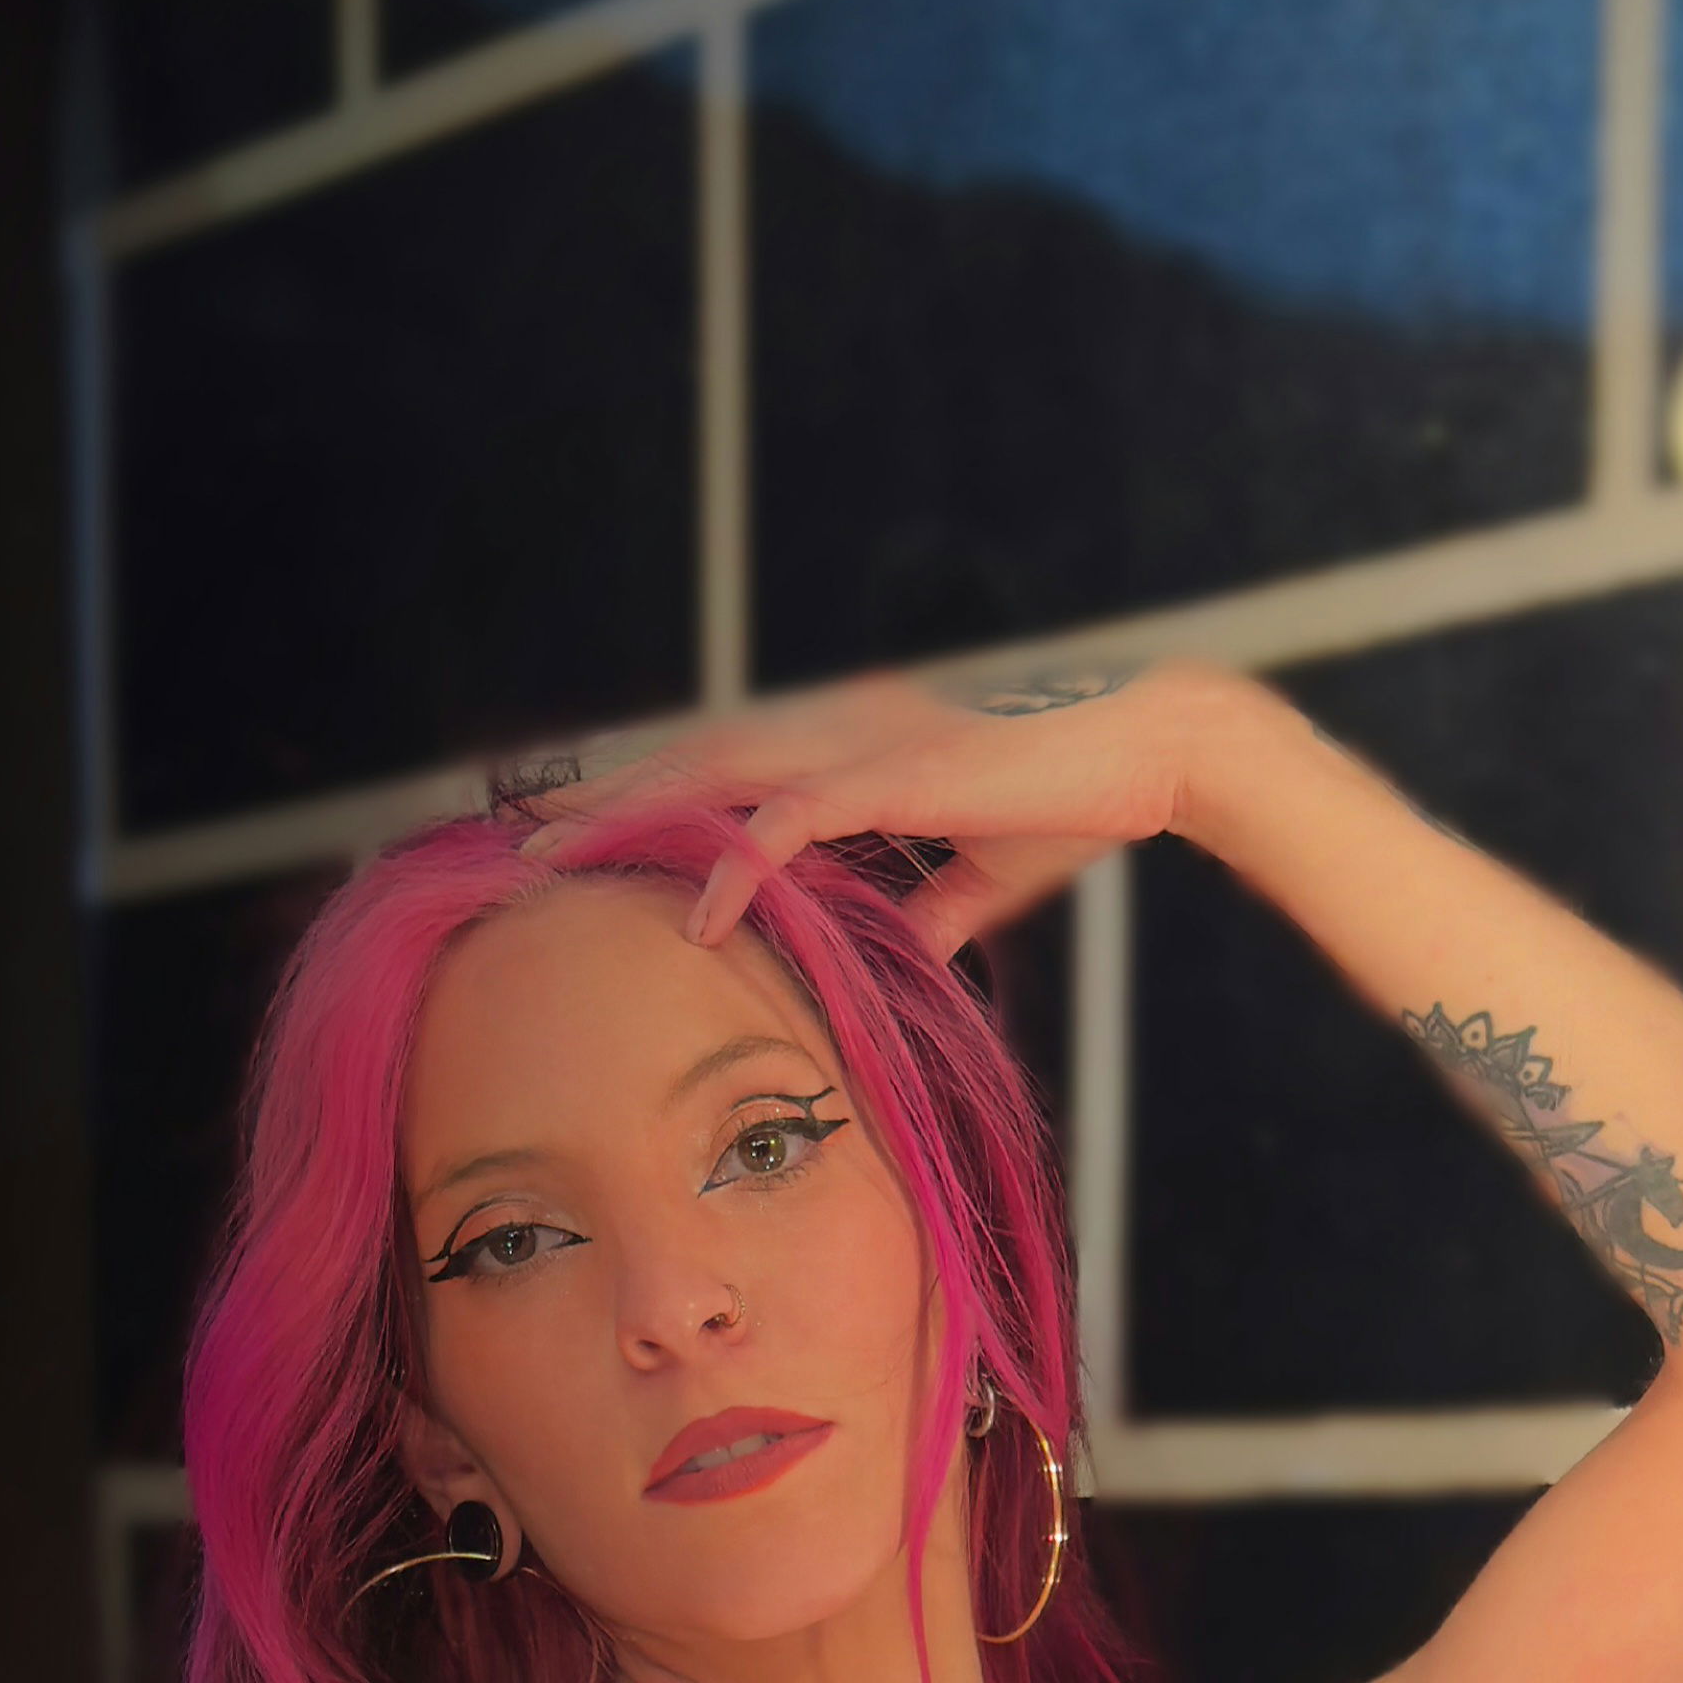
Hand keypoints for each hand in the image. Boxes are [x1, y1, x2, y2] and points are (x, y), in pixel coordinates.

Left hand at [542, 661, 1232, 959]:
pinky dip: (737, 868)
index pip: (730, 763)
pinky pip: (791, 824)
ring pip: (716, 774)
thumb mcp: (989, 872)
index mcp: (856, 742)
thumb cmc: (1079, 796)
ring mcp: (863, 743)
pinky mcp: (895, 776)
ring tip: (559, 858)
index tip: (588, 824)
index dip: (654, 792)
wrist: (1155, 750)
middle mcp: (842, 727)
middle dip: (609, 794)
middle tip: (526, 835)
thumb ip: (934, 910)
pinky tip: (695, 917)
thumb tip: (904, 955)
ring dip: (634, 816)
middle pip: (695, 757)